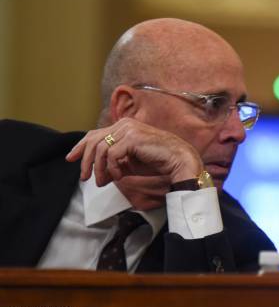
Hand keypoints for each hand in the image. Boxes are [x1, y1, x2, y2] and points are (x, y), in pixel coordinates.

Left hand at [65, 118, 202, 187]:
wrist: (178, 160)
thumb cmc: (158, 161)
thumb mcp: (131, 162)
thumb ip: (115, 162)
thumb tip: (98, 172)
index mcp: (124, 126)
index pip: (96, 133)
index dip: (81, 146)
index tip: (72, 158)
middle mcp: (124, 124)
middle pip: (93, 140)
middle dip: (86, 161)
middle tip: (85, 178)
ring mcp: (128, 129)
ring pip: (100, 149)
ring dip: (99, 169)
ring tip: (102, 182)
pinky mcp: (132, 138)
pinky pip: (112, 155)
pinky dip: (112, 169)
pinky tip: (119, 177)